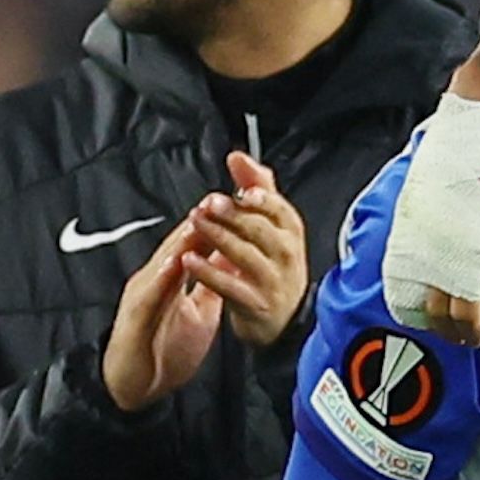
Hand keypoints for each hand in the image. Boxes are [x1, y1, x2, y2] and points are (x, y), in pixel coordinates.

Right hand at [102, 218, 222, 412]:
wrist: (136, 386)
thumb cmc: (165, 348)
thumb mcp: (200, 311)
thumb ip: (212, 284)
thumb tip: (232, 261)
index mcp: (172, 278)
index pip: (196, 244)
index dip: (216, 223)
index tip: (238, 202)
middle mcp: (156, 280)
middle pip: (179, 245)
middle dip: (200, 220)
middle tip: (222, 195)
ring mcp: (143, 296)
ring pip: (163, 261)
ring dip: (182, 240)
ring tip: (201, 217)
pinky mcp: (135, 317)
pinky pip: (149, 294)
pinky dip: (162, 277)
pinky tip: (175, 264)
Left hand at [188, 151, 309, 348]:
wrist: (281, 322)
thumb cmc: (273, 267)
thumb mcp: (274, 228)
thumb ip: (258, 189)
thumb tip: (239, 157)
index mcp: (290, 233)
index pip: (279, 209)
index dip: (262, 196)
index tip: (243, 187)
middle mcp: (285, 255)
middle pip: (260, 229)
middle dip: (234, 214)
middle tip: (210, 203)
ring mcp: (271, 280)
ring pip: (244, 254)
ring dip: (218, 237)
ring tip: (196, 223)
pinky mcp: (255, 304)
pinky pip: (230, 286)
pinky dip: (209, 272)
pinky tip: (190, 261)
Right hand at [410, 173, 479, 347]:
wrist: (477, 127)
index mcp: (467, 252)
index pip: (461, 311)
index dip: (470, 332)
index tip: (478, 339)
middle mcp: (433, 247)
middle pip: (432, 308)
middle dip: (447, 328)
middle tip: (463, 336)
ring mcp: (413, 233)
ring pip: (406, 292)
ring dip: (422, 313)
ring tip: (441, 321)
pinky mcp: (402, 219)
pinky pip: (394, 267)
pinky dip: (404, 289)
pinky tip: (419, 293)